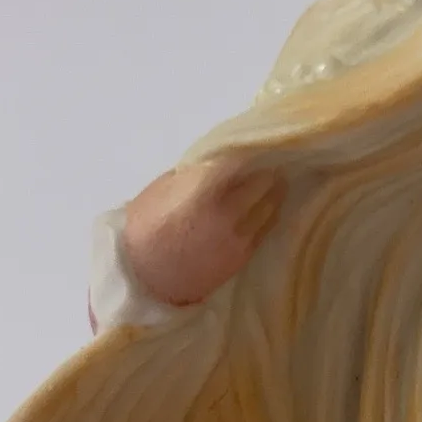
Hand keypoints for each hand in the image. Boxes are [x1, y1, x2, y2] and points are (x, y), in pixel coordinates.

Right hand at [121, 155, 285, 306]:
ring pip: (270, 206)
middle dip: (267, 170)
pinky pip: (266, 228)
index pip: (240, 161)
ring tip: (276, 182)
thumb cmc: (145, 229)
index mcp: (203, 190)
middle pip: (262, 182)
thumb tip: (213, 164)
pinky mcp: (243, 255)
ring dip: (274, 192)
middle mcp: (227, 211)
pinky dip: (270, 214)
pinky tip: (269, 207)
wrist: (145, 278)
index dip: (250, 151)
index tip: (254, 144)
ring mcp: (238, 235)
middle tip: (271, 161)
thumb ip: (191, 174)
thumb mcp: (161, 189)